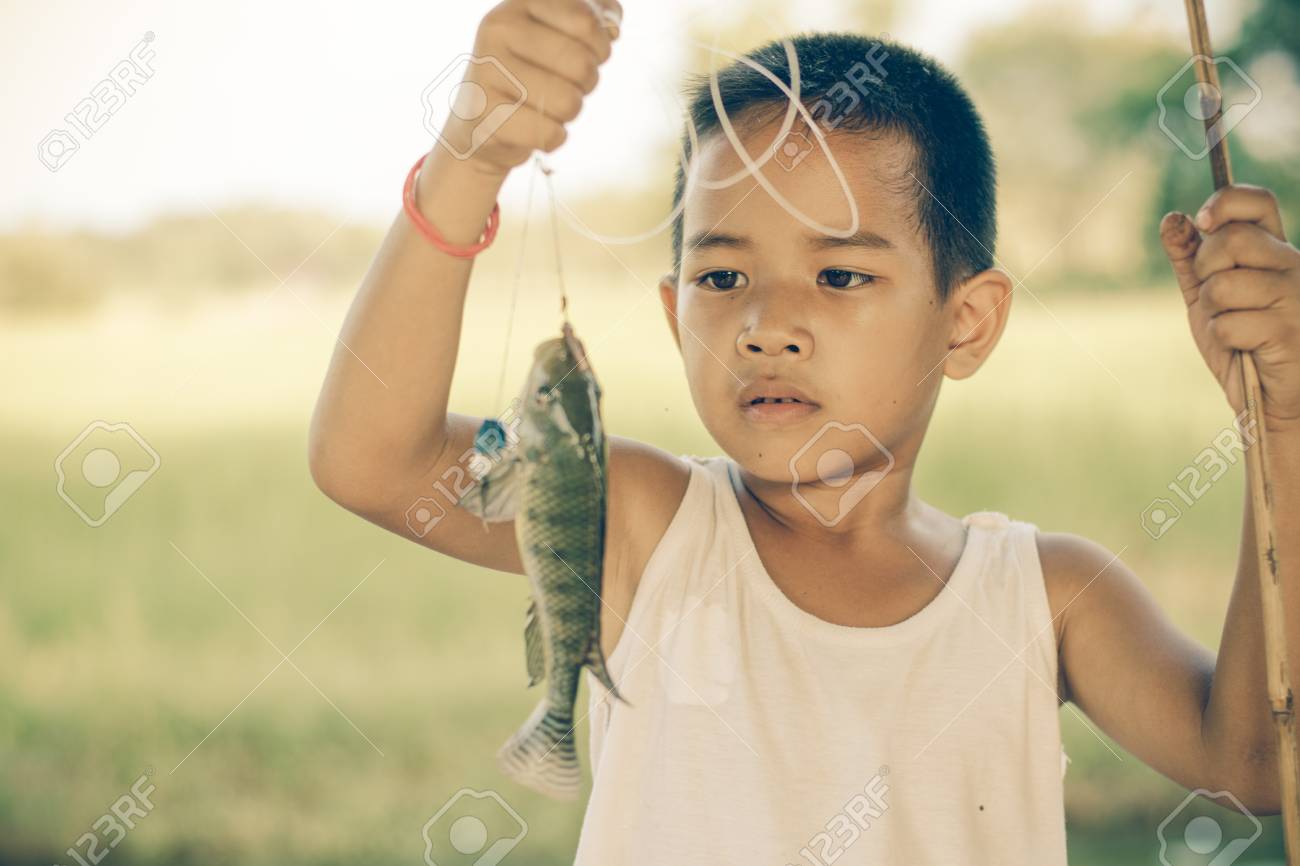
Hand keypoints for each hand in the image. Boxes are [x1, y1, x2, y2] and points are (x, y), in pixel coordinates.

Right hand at [439, 0, 621, 178]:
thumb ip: (593, 17)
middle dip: (586, 82)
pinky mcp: (486, 116)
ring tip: (548, 105)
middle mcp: (498, 30)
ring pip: (568, 102)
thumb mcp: (556, 34)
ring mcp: (488, 72)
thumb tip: (613, 25)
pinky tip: (533, 127)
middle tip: (568, 85)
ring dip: (569, 112)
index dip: (600, 46)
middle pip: (581, 63)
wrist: (478, 122)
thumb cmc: (530, 72)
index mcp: (519, 4)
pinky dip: (552, 137)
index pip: (585, 21)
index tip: (588, 54)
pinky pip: (550, 133)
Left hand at [1159, 184, 1299, 431]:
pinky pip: (1228, 323)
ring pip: (1224, 285)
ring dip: (1213, 311)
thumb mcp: (1208, 296)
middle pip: (1233, 240)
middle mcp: (1293, 265)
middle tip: (1216, 296)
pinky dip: (1224, 339)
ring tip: (1235, 327)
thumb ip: (1190, 259)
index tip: (1202, 220)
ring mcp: (1296, 296)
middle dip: (1206, 268)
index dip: (1226, 201)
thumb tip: (1172, 218)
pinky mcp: (1288, 330)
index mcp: (1276, 250)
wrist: (1270, 396)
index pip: (1258, 202)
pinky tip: (1246, 348)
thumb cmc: (1241, 342)